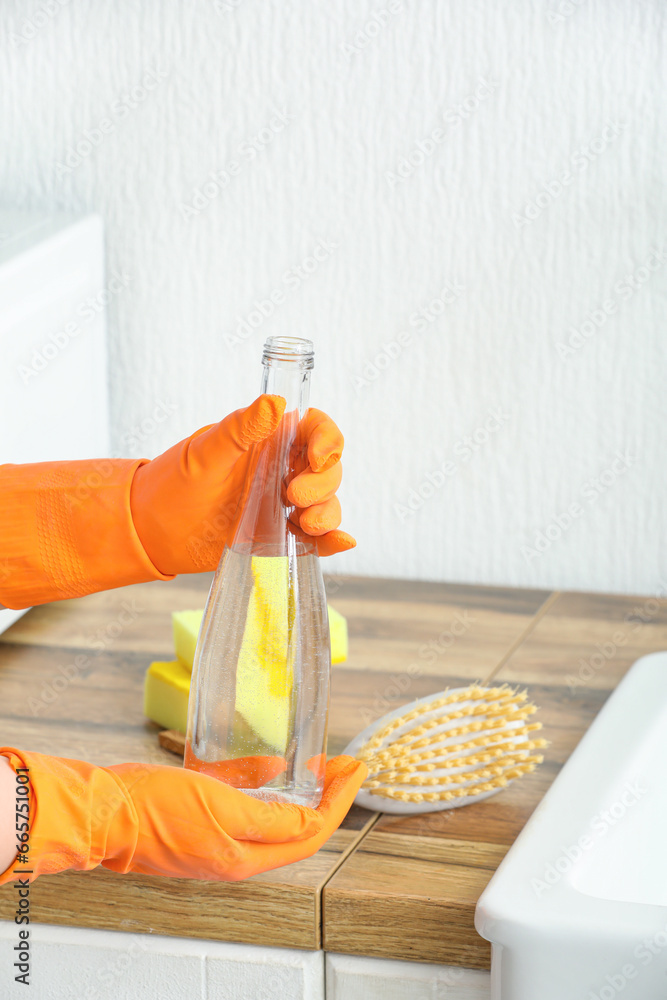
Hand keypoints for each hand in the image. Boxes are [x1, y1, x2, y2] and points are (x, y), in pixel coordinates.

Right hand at [0, 748, 366, 882]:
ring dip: (299, 795)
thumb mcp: (222, 808)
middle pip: (297, 831)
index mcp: (244, 858)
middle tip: (343, 765)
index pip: (311, 834)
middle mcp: (235, 856)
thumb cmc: (155, 808)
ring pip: (273, 821)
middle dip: (327, 798)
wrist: (103, 810)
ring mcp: (216, 842)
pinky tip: (268, 767)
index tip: (357, 769)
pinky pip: (246, 811)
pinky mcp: (200, 826)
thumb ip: (268, 817)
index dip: (340, 802)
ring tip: (315, 764)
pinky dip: (266, 791)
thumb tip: (310, 820)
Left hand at [130, 395, 355, 575]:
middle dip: (323, 482)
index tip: (319, 456)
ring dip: (328, 512)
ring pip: (326, 502)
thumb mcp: (205, 454)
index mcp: (267, 441)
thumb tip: (274, 402)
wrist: (151, 533)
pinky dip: (332, 540)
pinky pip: (315, 537)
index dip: (328, 439)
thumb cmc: (172, 484)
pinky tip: (340, 542)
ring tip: (306, 524)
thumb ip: (240, 429)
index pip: (314, 428)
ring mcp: (280, 504)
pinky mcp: (277, 535)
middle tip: (293, 496)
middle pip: (327, 468)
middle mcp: (280, 469)